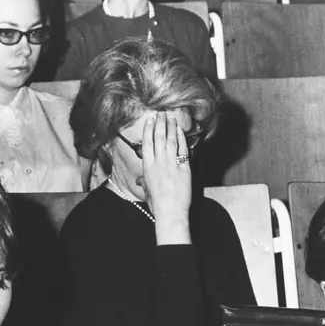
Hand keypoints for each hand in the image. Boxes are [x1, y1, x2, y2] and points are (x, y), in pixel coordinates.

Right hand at [140, 112, 191, 244]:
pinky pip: (182, 150)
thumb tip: (140, 180)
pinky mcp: (184, 168)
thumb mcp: (147, 191)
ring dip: (171, 127)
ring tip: (171, 117)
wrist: (170, 212)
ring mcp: (172, 165)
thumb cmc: (157, 204)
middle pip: (158, 138)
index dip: (148, 129)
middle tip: (161, 113)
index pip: (147, 143)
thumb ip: (144, 182)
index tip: (150, 120)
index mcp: (148, 167)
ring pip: (170, 141)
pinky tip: (181, 131)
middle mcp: (159, 163)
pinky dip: (181, 139)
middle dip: (160, 123)